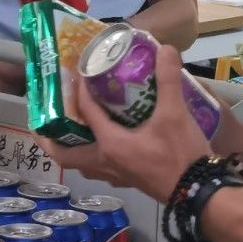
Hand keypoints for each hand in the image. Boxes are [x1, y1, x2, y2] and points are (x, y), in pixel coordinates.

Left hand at [44, 43, 212, 198]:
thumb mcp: (176, 113)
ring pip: (79, 163)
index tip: (78, 72)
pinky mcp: (127, 180)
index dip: (80, 90)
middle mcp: (104, 162)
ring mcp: (114, 174)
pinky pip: (97, 167)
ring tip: (70, 126)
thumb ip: (168, 79)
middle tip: (44, 118)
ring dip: (70, 145)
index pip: (85, 112)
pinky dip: (91, 153)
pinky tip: (104, 138)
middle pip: (64, 153)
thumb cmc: (182, 154)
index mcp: (109, 144)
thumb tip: (166, 49)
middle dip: (48, 137)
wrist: (199, 192)